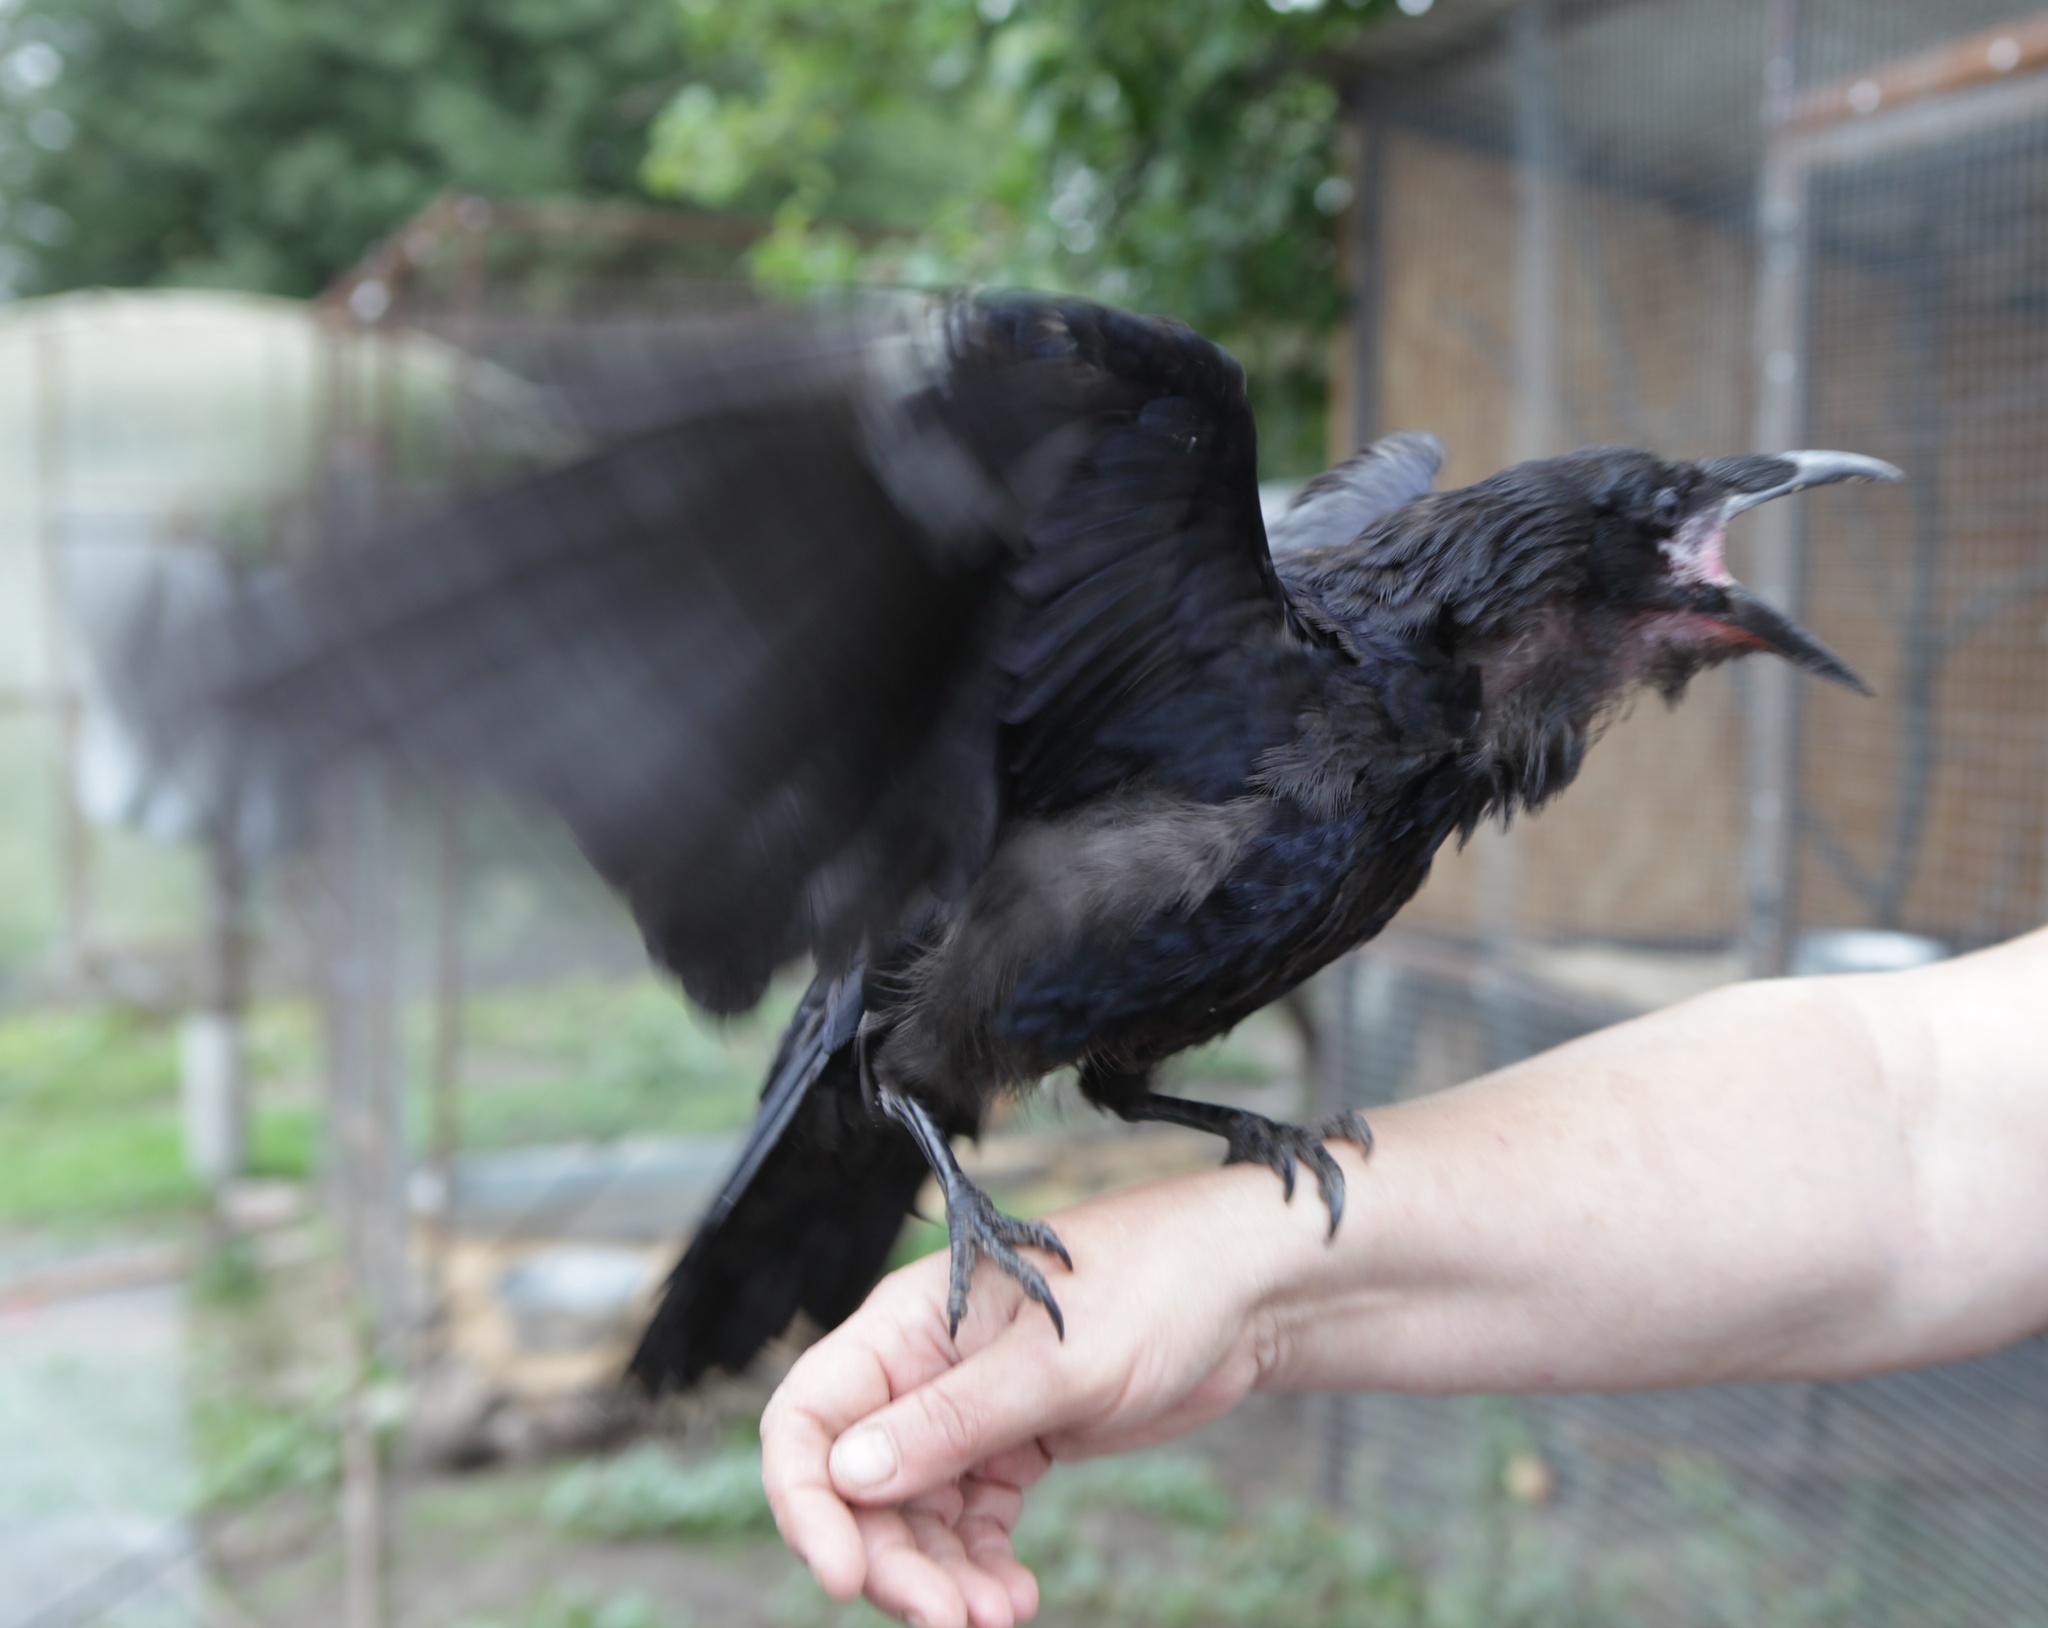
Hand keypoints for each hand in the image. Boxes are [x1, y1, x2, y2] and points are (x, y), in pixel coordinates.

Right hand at [760, 1164, 1318, 1627]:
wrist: (1244, 1291)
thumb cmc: (1151, 1285)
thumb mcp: (1054, 1361)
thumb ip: (950, 1421)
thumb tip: (847, 1476)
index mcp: (906, 1324)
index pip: (809, 1416)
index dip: (805, 1501)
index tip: (843, 1575)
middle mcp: (921, 1370)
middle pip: (860, 1487)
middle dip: (893, 1562)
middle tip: (948, 1622)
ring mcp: (966, 1412)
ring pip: (915, 1518)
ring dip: (943, 1579)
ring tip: (998, 1619)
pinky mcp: (1013, 1445)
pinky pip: (971, 1523)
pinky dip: (983, 1568)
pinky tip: (1017, 1601)